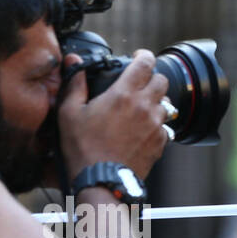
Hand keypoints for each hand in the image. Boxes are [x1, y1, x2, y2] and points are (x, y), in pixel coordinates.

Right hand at [56, 49, 170, 181]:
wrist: (101, 182)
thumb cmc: (83, 149)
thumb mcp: (69, 113)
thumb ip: (75, 83)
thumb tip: (73, 60)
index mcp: (123, 94)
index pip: (145, 62)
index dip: (143, 56)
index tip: (138, 58)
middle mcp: (144, 106)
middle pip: (162, 80)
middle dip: (151, 79)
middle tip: (139, 85)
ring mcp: (155, 126)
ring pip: (166, 104)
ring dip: (155, 103)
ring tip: (140, 110)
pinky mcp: (160, 143)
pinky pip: (165, 128)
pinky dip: (156, 126)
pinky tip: (142, 132)